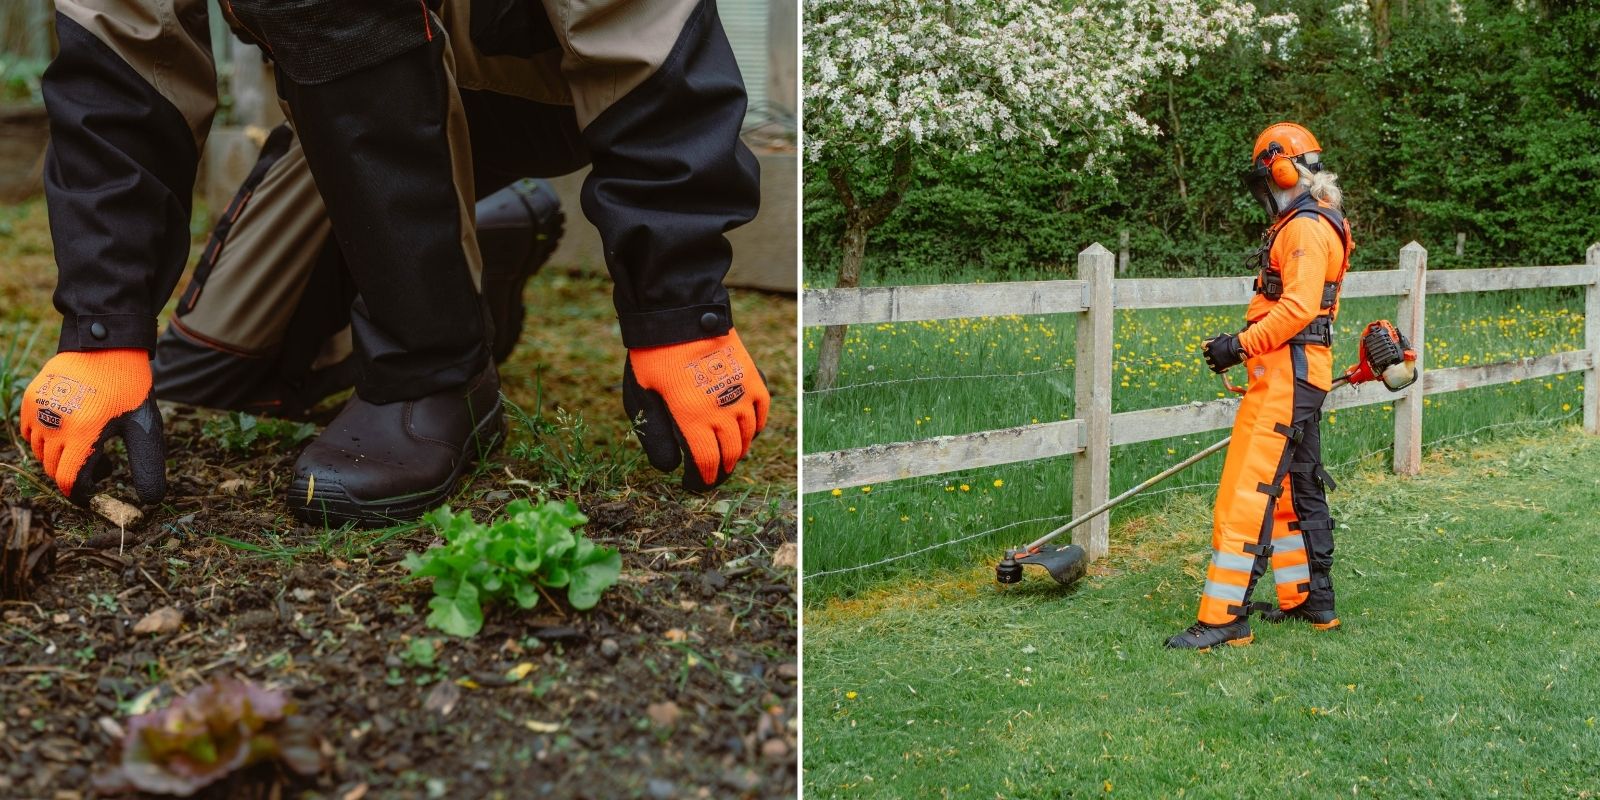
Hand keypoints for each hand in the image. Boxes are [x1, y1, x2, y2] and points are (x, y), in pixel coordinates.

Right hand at [18, 349, 165, 504]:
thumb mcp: (143, 427)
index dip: (80, 495)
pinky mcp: (30, 398)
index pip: (69, 481)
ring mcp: (38, 410)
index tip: (93, 495)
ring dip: (59, 457)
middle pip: (53, 469)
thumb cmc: (130, 388)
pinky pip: (29, 431)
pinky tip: (69, 430)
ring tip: (88, 443)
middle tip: (104, 461)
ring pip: (40, 452)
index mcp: (83, 433)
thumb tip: (151, 501)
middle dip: (75, 474)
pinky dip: (44, 439)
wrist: (108, 345)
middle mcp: (54, 424)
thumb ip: (146, 466)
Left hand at [622, 329, 769, 489]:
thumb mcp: (641, 396)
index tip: (693, 486)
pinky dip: (756, 427)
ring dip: (738, 452)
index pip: (706, 463)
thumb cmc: (653, 356)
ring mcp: (740, 393)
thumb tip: (670, 467)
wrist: (679, 313)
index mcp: (693, 418)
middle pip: (729, 454)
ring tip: (727, 457)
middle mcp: (722, 411)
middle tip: (710, 477)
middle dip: (720, 471)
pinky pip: (762, 411)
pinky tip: (747, 433)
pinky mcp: (751, 377)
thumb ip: (655, 435)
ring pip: (747, 436)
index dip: (702, 480)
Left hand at [1202, 333, 1244, 373]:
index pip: (1202, 346)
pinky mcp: (1218, 366)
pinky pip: (1214, 369)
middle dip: (1209, 355)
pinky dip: (1218, 369)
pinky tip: (1225, 368)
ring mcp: (1214, 360)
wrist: (1238, 348)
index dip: (1205, 347)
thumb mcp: (1224, 336)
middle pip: (1205, 355)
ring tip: (1219, 362)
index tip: (1208, 348)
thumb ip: (1218, 337)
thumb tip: (1217, 336)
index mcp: (1210, 345)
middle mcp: (1210, 352)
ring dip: (1212, 362)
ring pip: (1209, 363)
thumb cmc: (1232, 341)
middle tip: (1215, 356)